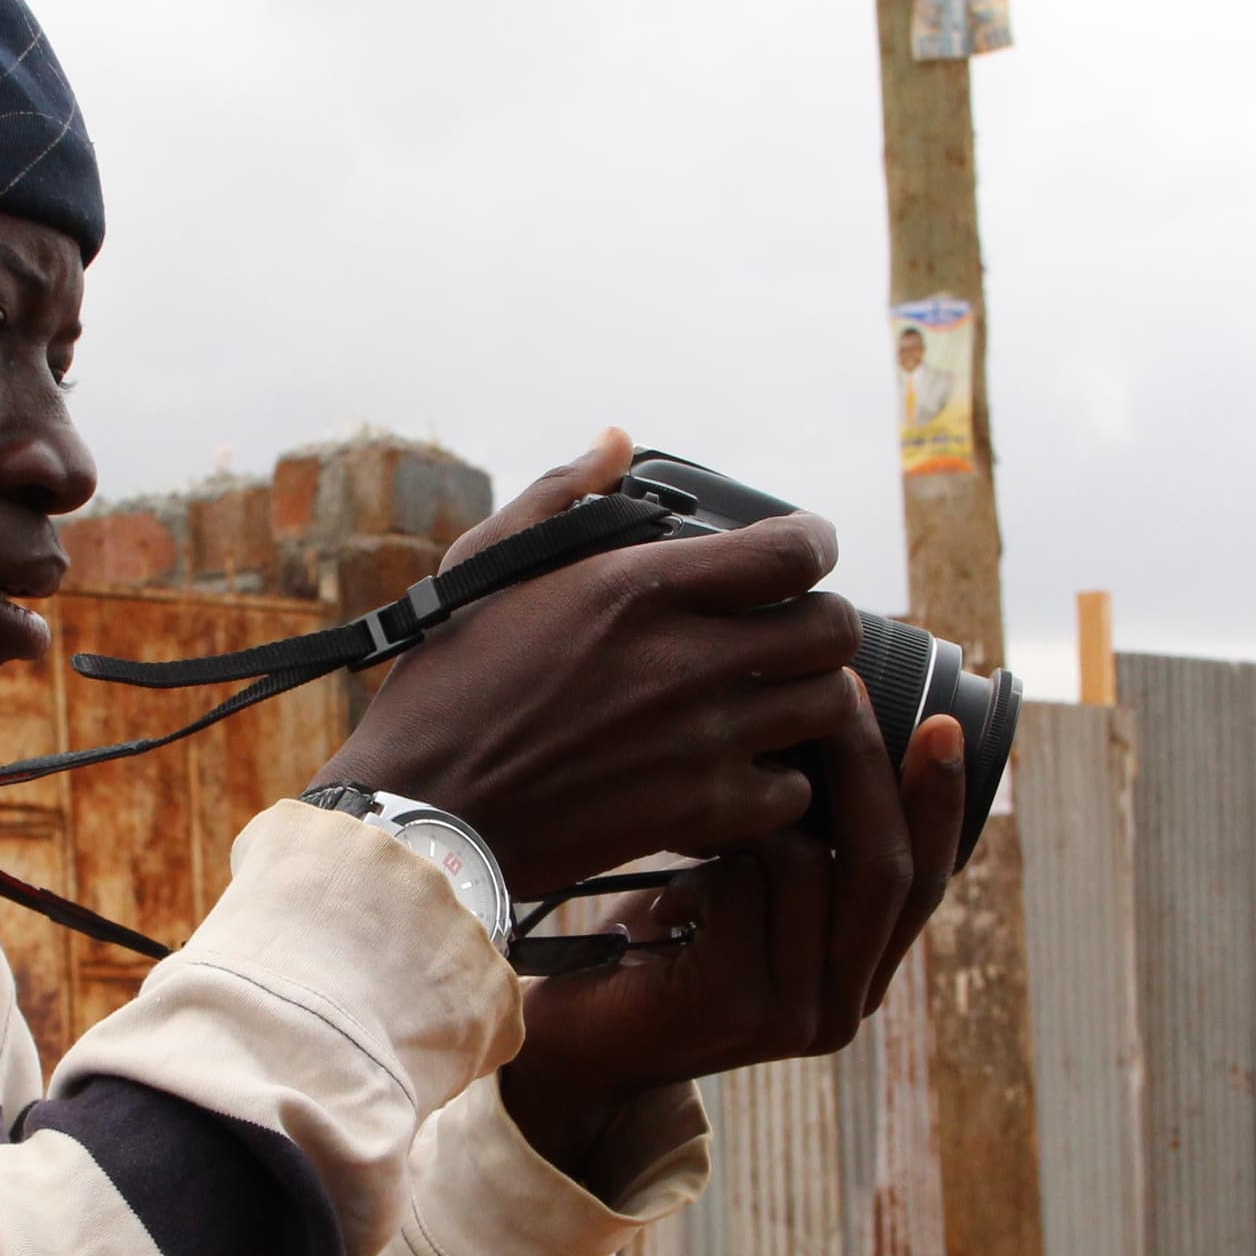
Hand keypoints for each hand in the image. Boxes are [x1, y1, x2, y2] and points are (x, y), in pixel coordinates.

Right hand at [313, 430, 867, 896]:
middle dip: (821, 628)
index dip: (813, 547)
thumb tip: (617, 442)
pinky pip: (793, 793)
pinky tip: (743, 773)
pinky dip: (779, 785)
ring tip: (774, 705)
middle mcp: (684, 658)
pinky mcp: (697, 813)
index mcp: (637, 586)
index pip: (794, 551)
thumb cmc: (447, 687)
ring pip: (828, 709)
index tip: (799, 557)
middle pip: (833, 630)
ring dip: (809, 703)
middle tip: (788, 638)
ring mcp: (698, 740)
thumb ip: (562, 495)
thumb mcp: (488, 569)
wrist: (422, 813)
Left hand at [496, 709, 967, 1189]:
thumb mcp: (741, 886)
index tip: (946, 722)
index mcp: (859, 975)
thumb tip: (844, 725)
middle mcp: (844, 1007)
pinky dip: (706, 855)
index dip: (940, 803)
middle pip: (888, 872)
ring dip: (762, 811)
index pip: (928, 881)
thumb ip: (803, 846)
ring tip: (711, 799)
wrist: (571, 1045)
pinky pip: (746, 887)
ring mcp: (795, 1017)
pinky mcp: (737, 1009)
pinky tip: (666, 871)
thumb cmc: (652, 945)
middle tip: (842, 694)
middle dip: (867, 772)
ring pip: (814, 867)